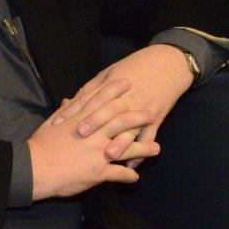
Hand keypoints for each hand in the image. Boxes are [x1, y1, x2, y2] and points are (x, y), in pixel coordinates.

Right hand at [29, 78, 155, 200]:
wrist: (34, 168)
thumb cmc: (39, 145)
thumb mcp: (50, 124)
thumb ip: (64, 111)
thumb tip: (69, 99)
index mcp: (80, 120)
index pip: (101, 101)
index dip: (115, 91)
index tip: (128, 83)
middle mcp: (94, 134)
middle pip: (121, 121)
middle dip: (138, 116)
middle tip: (151, 112)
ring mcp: (98, 153)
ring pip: (127, 147)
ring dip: (143, 148)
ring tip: (156, 148)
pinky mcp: (99, 172)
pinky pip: (119, 174)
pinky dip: (128, 175)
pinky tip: (134, 177)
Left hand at [52, 44, 193, 168]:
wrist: (169, 63)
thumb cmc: (135, 67)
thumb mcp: (111, 72)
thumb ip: (92, 87)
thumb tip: (73, 100)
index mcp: (112, 85)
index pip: (89, 98)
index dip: (74, 110)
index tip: (59, 122)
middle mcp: (127, 98)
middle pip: (108, 111)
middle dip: (95, 123)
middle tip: (80, 135)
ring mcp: (142, 108)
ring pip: (130, 127)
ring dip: (121, 142)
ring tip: (109, 154)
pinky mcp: (157, 117)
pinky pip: (149, 136)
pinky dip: (141, 150)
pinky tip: (131, 165)